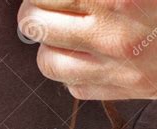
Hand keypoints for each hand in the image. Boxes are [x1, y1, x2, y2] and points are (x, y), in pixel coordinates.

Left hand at [17, 0, 156, 99]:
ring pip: (46, 61)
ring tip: (58, 31)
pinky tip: (82, 54)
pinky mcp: (123, 92)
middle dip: (33, 10)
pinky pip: (73, 87)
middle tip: (41, 5)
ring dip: (46, 43)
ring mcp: (116, 67)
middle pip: (35, 23)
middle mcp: (112, 33)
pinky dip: (70, 71)